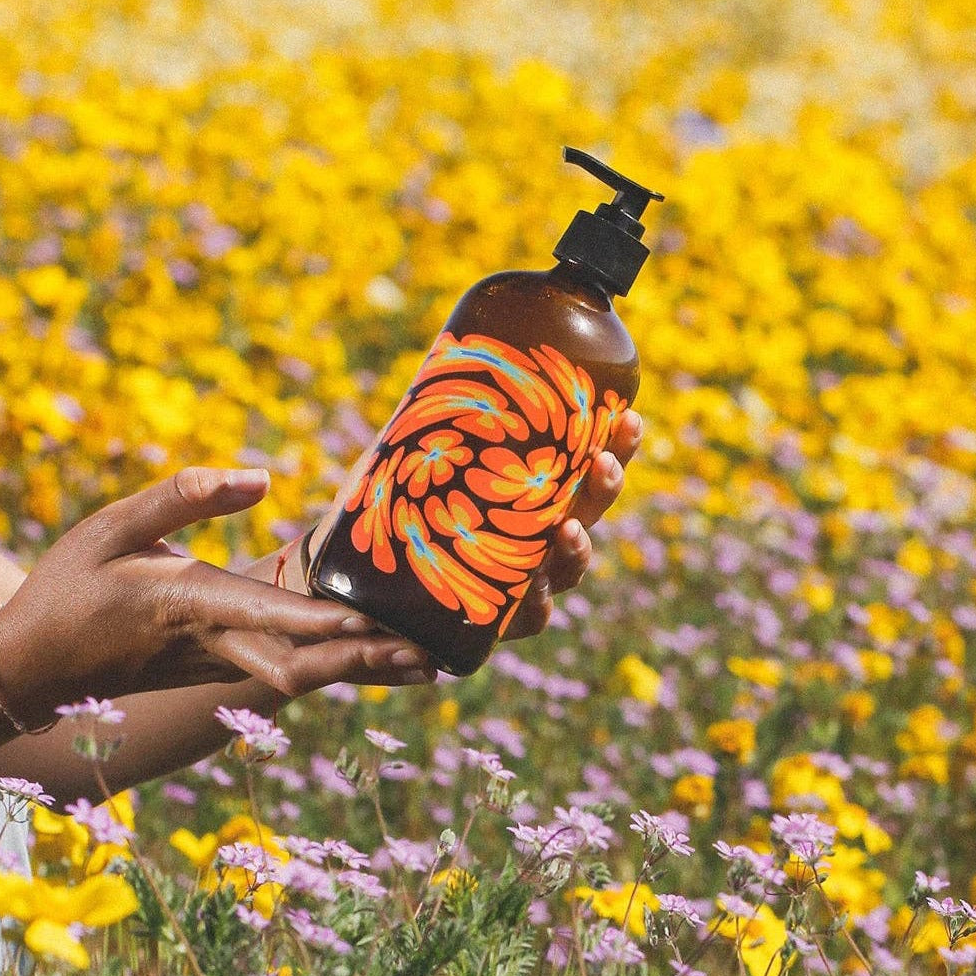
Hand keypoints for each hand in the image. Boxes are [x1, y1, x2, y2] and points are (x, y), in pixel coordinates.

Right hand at [0, 467, 432, 721]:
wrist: (35, 667)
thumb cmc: (70, 588)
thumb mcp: (111, 528)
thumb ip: (182, 498)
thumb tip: (262, 478)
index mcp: (186, 604)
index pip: (264, 616)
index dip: (320, 623)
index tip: (372, 622)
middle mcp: (215, 644)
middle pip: (303, 667)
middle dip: (367, 665)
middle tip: (434, 657)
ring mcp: (222, 665)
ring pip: (306, 677)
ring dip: (366, 672)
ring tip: (431, 663)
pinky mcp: (225, 668)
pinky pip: (294, 672)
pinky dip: (341, 667)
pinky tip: (381, 657)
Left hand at [271, 409, 644, 641]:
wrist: (347, 574)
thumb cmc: (388, 503)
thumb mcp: (406, 454)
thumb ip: (430, 418)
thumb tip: (445, 354)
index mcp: (532, 495)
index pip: (585, 467)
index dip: (616, 446)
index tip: (628, 416)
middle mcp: (536, 539)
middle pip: (589, 514)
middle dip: (605, 488)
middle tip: (604, 460)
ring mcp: (521, 581)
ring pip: (568, 569)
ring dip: (576, 549)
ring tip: (569, 531)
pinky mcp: (493, 621)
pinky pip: (525, 618)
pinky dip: (532, 605)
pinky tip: (530, 591)